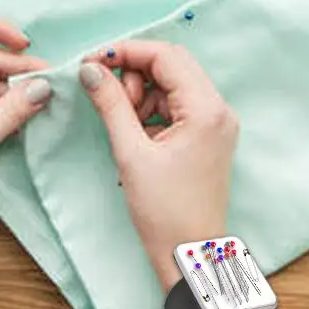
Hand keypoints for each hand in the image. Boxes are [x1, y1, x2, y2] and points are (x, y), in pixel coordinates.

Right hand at [79, 41, 237, 292]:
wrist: (190, 256)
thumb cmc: (164, 211)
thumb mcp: (131, 153)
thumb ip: (111, 104)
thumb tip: (90, 69)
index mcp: (206, 109)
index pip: (166, 56)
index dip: (127, 52)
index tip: (94, 61)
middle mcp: (218, 109)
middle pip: (172, 64)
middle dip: (134, 70)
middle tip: (106, 91)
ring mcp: (216, 122)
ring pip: (173, 83)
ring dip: (142, 91)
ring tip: (123, 121)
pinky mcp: (207, 135)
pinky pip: (177, 104)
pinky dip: (152, 108)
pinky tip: (136, 130)